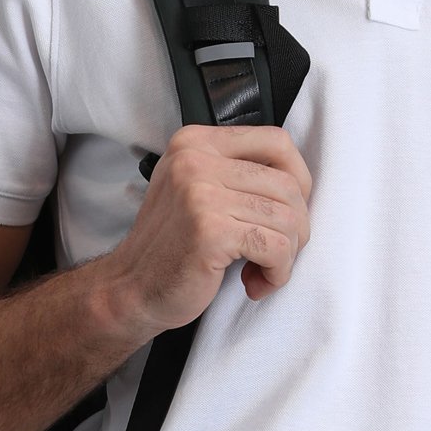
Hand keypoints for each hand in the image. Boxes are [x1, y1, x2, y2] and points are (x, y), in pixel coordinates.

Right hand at [108, 123, 312, 340]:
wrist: (130, 290)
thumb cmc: (173, 245)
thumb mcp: (196, 188)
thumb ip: (237, 172)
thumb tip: (300, 181)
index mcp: (196, 142)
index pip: (277, 141)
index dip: (298, 179)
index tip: (289, 211)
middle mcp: (196, 159)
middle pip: (288, 184)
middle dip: (296, 227)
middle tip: (276, 253)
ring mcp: (201, 193)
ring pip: (288, 218)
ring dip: (286, 255)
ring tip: (263, 272)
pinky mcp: (211, 231)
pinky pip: (276, 248)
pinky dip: (278, 273)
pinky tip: (255, 283)